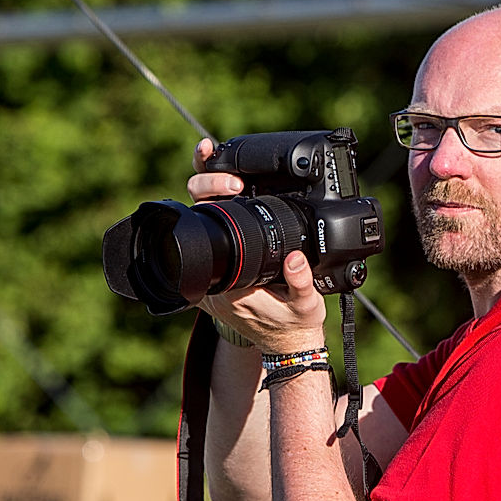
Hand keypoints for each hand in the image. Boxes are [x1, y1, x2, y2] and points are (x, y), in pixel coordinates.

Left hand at [187, 139, 326, 352]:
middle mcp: (211, 275)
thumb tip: (294, 259)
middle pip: (195, 218)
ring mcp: (212, 270)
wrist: (288, 344)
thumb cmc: (294, 324)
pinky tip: (227, 181)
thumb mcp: (304, 306)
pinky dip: (216, 204)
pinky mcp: (221, 266)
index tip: (231, 182)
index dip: (212, 198)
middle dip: (209, 186)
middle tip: (235, 178)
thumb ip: (300, 284)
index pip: (206, 233)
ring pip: (200, 220)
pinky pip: (212, 231)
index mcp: (225, 284)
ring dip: (209, 188)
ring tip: (217, 157)